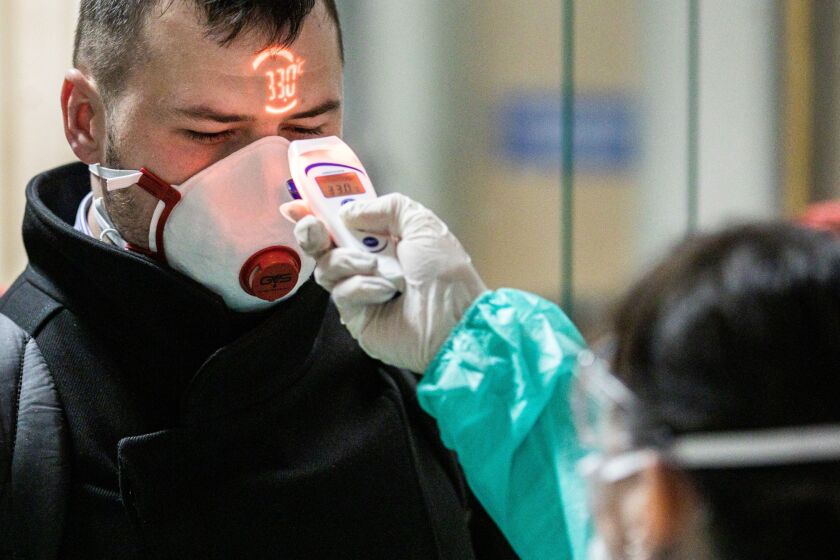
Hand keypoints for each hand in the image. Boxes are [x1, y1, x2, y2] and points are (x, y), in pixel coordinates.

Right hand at [282, 194, 486, 372]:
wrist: (455, 321)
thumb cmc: (447, 275)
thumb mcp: (423, 225)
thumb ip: (387, 207)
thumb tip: (350, 212)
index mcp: (387, 240)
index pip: (346, 223)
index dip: (321, 213)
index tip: (299, 205)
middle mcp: (371, 264)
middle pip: (325, 244)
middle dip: (314, 232)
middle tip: (315, 229)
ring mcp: (361, 291)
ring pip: (327, 267)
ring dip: (346, 260)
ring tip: (375, 266)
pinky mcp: (356, 316)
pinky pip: (341, 292)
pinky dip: (361, 287)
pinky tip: (385, 292)